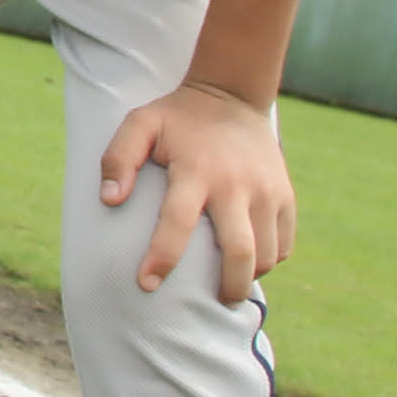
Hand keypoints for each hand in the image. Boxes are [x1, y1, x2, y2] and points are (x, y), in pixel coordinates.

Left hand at [100, 80, 295, 305]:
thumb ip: (118, 158)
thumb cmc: (177, 118)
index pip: (178, 223)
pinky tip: (251, 260)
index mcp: (196, 170)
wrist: (233, 95)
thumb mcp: (139, 124)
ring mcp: (267, 190)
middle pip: (239, 251)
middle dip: (227, 286)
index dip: (161, 258)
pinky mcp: (286, 194)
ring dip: (249, 275)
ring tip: (230, 281)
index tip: (146, 284)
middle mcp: (236, 184)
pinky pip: (284, 243)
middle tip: (215, 300)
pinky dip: (269, 259)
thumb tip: (110, 200)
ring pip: (266, 253)